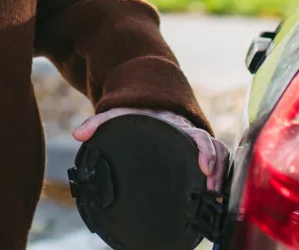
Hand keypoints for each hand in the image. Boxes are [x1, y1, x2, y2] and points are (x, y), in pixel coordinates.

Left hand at [73, 107, 229, 191]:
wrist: (146, 101)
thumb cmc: (133, 110)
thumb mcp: (117, 113)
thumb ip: (98, 122)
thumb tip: (79, 134)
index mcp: (176, 123)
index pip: (199, 136)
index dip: (206, 151)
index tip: (206, 168)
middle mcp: (189, 134)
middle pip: (215, 149)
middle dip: (217, 169)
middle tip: (211, 189)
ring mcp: (194, 144)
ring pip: (219, 157)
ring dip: (220, 176)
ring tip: (213, 196)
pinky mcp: (193, 155)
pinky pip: (214, 164)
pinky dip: (217, 177)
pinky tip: (210, 195)